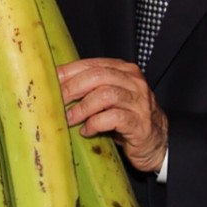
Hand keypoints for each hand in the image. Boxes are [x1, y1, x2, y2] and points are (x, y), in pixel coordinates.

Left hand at [57, 58, 167, 172]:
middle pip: (97, 76)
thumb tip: (55, 87)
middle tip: (55, 103)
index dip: (68, 72)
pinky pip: (113, 118)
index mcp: (124, 71)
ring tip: (69, 120)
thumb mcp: (110, 98)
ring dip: (81, 108)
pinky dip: (95, 124)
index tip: (48, 82)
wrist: (158, 142)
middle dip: (71, 89)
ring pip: (105, 95)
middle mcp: (133, 82)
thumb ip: (90, 89)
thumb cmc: (128, 119)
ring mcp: (139, 101)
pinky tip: (87, 131)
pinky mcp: (140, 122)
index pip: (91, 64)